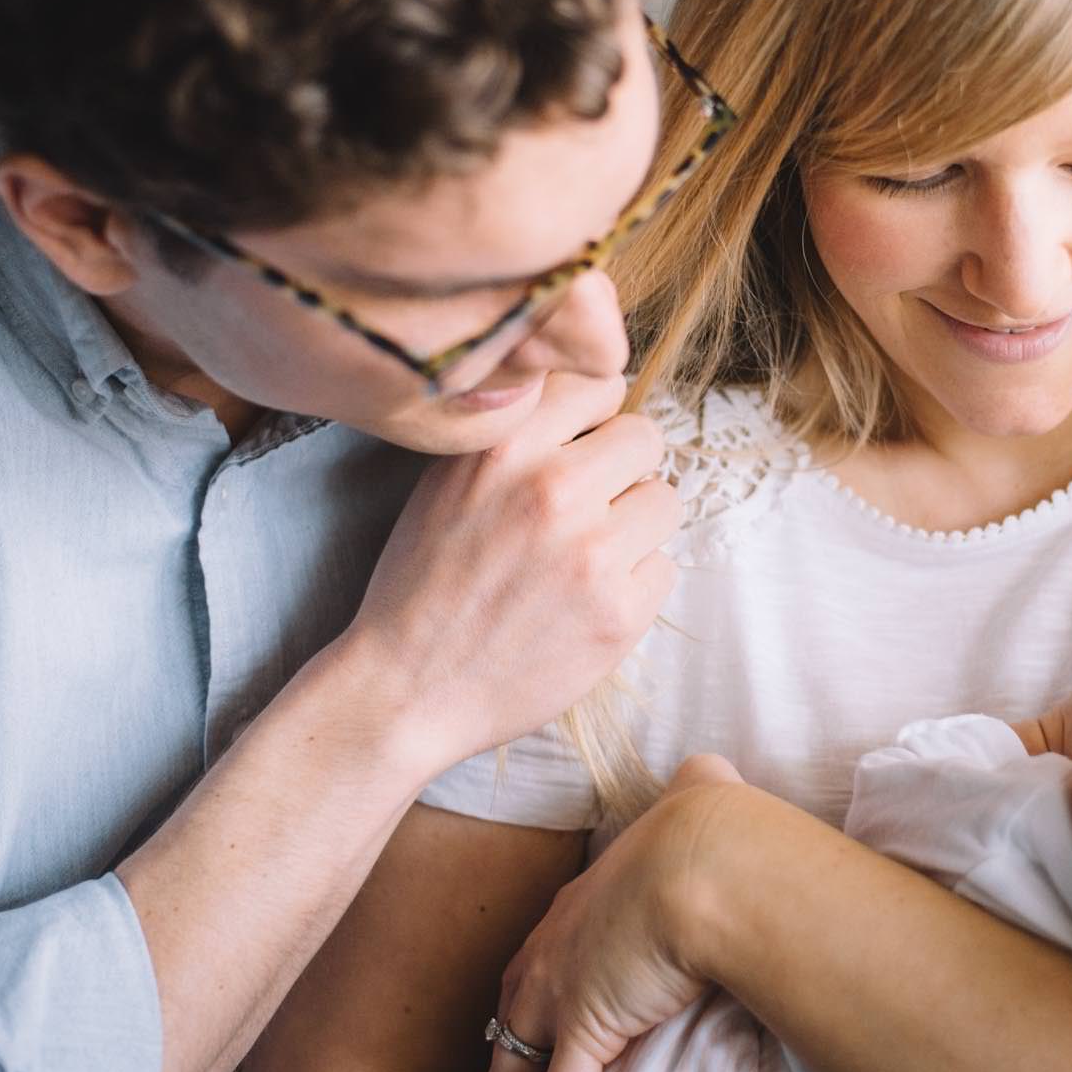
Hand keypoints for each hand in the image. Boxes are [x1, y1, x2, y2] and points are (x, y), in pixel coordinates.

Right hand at [347, 373, 680, 770]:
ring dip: (635, 526)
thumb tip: (588, 401)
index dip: (594, 418)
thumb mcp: (446, 481)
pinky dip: (634, 585)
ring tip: (586, 557)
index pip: (600, 383)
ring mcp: (594, 553)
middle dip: (623, 469)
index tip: (582, 445)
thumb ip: (516, 434)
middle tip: (589, 508)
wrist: (407, 689)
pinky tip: (587, 603)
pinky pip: (664, 568)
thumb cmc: (423, 584)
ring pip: (665, 501)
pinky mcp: (620, 613)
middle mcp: (554, 489)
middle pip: (645, 438)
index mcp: (506, 444)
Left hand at [486, 755, 745, 1071]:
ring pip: (517, 1064)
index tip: (537, 1022)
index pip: (532, 965)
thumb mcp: (694, 792)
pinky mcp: (584, 1031)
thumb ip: (695, 785)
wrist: (705, 857)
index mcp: (572, 906)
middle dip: (512, 1052)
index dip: (532, 1000)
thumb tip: (710, 772)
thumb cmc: (705, 828)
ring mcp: (559, 996)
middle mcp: (550, 954)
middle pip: (508, 1021)